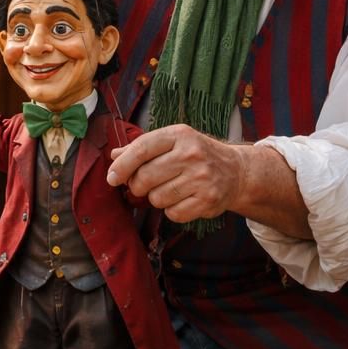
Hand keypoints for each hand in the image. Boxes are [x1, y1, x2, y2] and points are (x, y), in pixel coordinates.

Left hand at [106, 125, 251, 223]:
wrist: (236, 171)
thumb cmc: (196, 154)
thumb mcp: (172, 141)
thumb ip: (143, 147)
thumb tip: (114, 155)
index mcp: (179, 135)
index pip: (141, 149)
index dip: (122, 166)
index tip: (111, 178)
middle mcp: (191, 154)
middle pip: (145, 177)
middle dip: (138, 185)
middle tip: (146, 184)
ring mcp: (202, 178)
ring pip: (156, 198)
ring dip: (157, 198)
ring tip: (170, 189)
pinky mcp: (208, 200)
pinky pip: (172, 213)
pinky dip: (172, 210)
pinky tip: (183, 199)